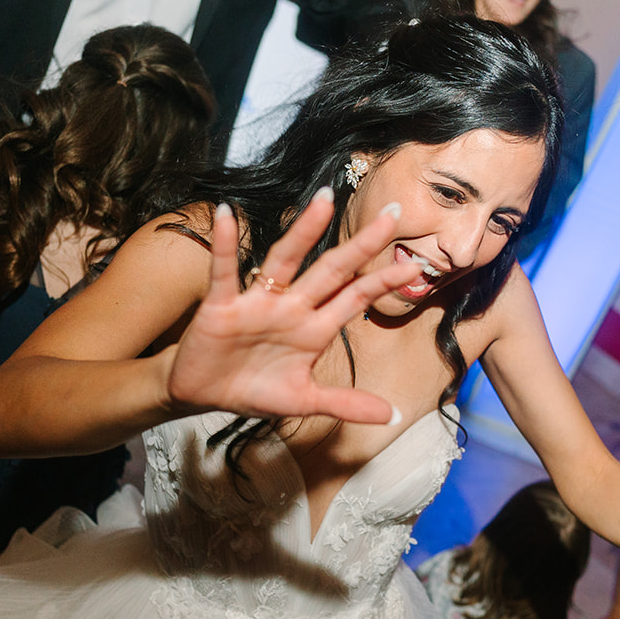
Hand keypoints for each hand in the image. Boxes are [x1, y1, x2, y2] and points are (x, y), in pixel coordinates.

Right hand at [167, 192, 419, 423]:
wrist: (202, 394)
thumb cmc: (254, 389)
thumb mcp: (303, 401)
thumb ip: (345, 404)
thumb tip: (392, 417)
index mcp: (313, 329)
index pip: (356, 297)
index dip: (383, 281)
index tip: (417, 264)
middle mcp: (291, 308)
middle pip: (332, 270)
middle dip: (362, 244)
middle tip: (393, 212)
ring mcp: (257, 303)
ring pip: (284, 260)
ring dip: (303, 232)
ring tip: (323, 201)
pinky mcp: (221, 306)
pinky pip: (224, 272)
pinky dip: (224, 246)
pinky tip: (225, 215)